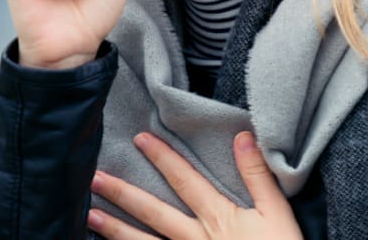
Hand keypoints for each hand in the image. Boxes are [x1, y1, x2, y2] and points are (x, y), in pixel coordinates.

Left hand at [88, 131, 302, 239]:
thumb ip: (258, 175)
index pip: (184, 180)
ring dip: (114, 230)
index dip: (162, 157)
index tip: (140, 139)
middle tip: (94, 177)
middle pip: (152, 212)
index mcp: (218, 218)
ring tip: (88, 216)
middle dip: (122, 193)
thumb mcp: (278, 214)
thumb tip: (242, 136)